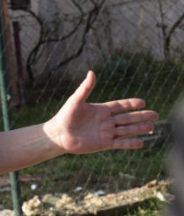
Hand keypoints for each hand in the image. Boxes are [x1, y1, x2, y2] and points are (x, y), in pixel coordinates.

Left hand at [44, 70, 158, 153]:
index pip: (120, 106)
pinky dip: (130, 143)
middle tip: (156, 115)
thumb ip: (85, 88)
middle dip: (141, 116)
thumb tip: (92, 72)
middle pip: (127, 118)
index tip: (143, 102)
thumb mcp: (76, 100)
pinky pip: (120, 143)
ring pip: (126, 130)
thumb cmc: (65, 116)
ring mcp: (106, 132)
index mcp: (101, 109)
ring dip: (139, 129)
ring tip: (152, 127)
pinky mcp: (104, 143)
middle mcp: (105, 121)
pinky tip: (141, 143)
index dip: (131, 104)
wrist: (58, 135)